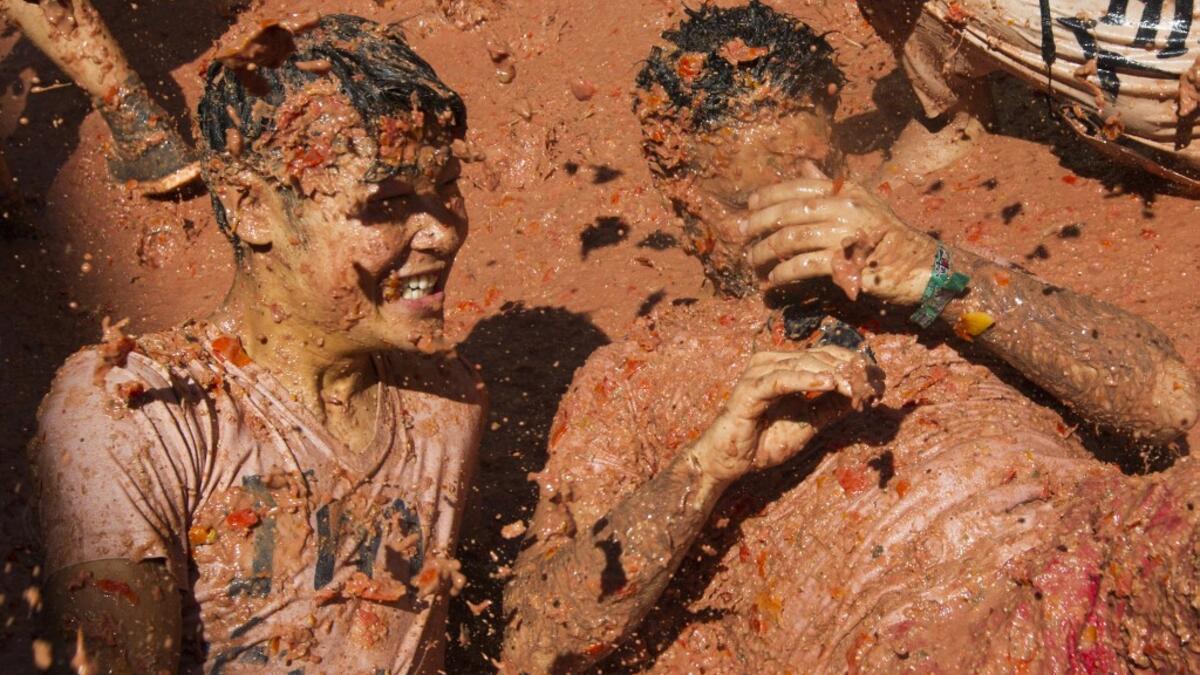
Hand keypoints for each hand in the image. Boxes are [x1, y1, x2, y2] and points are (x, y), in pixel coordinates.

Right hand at [688, 346, 880, 483]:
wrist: (730, 462)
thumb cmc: (764, 442)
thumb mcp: (808, 425)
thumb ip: (830, 409)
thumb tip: (860, 397)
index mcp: (785, 366)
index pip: (825, 354)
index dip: (854, 363)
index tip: (879, 380)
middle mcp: (772, 362)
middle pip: (819, 355)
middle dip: (850, 369)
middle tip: (874, 385)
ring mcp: (759, 372)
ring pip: (804, 363)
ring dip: (834, 375)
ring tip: (856, 388)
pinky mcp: (749, 388)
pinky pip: (782, 380)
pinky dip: (807, 379)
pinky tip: (830, 383)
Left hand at [741, 178, 936, 303]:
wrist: (922, 267)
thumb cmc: (888, 236)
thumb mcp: (863, 203)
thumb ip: (831, 186)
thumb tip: (804, 165)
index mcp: (847, 191)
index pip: (799, 186)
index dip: (770, 194)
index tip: (749, 205)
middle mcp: (846, 207)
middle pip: (789, 211)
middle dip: (759, 223)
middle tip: (741, 236)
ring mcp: (847, 234)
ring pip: (791, 238)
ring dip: (765, 252)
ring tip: (753, 261)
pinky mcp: (847, 263)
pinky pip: (804, 265)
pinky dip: (783, 273)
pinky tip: (773, 280)